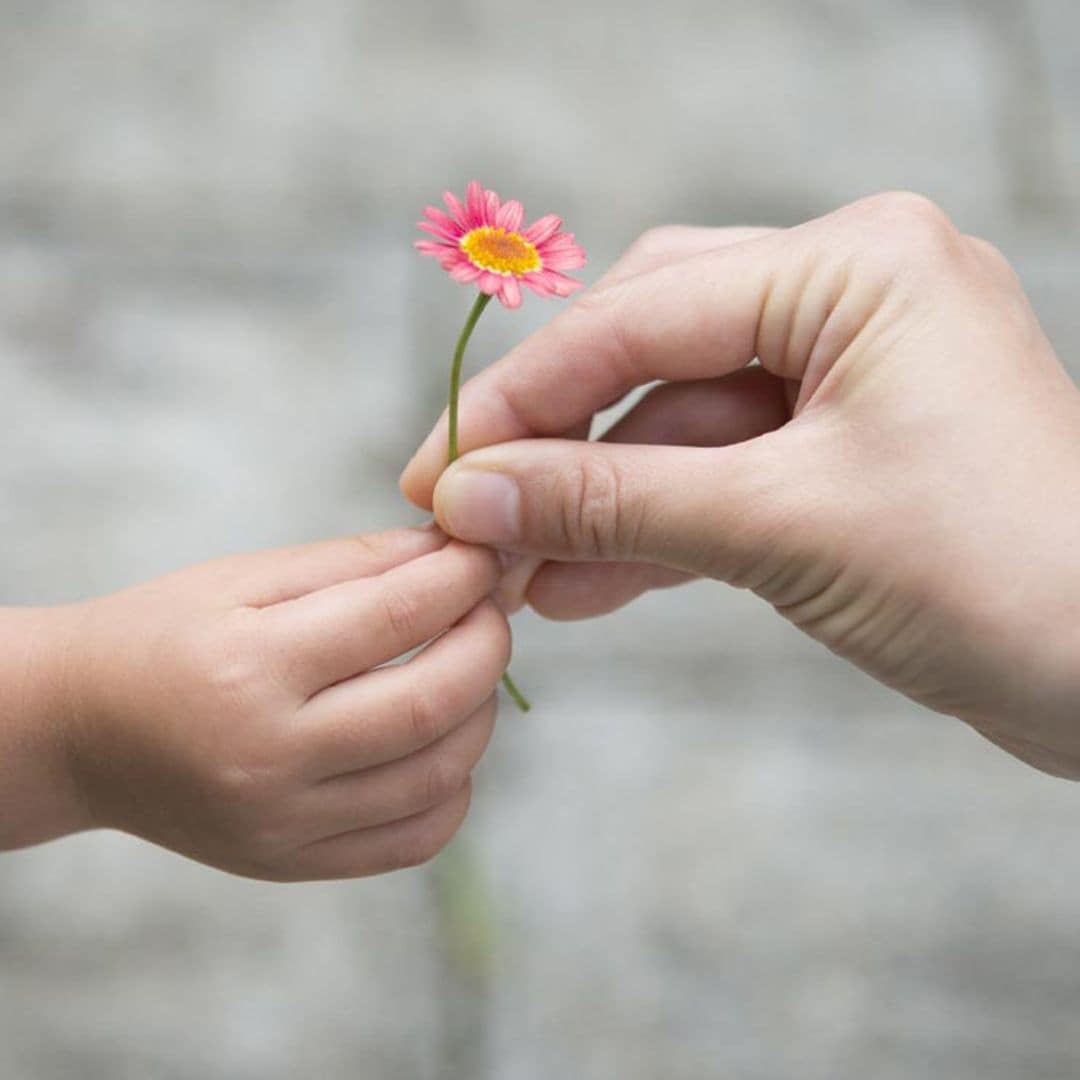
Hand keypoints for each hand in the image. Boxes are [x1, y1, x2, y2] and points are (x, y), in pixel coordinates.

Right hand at [0, 528, 509, 878]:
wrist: (82, 732)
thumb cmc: (163, 636)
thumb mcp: (244, 578)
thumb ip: (354, 563)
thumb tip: (451, 550)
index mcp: (249, 667)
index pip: (395, 616)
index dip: (461, 577)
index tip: (486, 553)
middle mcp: (269, 756)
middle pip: (430, 704)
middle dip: (487, 643)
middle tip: (490, 608)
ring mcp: (284, 822)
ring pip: (437, 775)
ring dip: (481, 713)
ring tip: (470, 668)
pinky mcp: (292, 862)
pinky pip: (414, 838)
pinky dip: (453, 786)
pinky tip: (442, 742)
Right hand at [401, 192, 1079, 777]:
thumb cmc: (1000, 579)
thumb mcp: (782, 528)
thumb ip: (614, 503)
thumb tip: (472, 495)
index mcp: (857, 264)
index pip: (642, 315)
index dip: (525, 398)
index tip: (437, 466)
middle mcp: (852, 294)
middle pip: (650, 349)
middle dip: (556, 439)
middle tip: (465, 506)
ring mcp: (849, 374)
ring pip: (679, 424)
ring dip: (596, 500)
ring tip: (512, 571)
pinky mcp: (845, 450)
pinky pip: (721, 474)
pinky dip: (654, 529)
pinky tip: (579, 584)